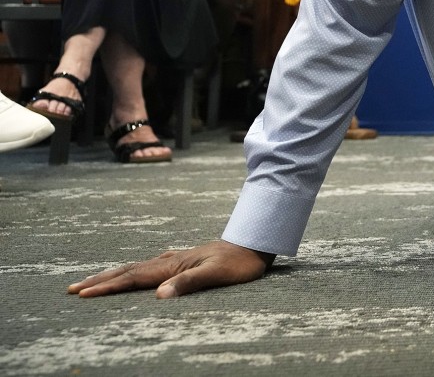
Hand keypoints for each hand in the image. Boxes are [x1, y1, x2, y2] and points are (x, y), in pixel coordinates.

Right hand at [68, 240, 273, 298]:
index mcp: (173, 265)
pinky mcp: (185, 260)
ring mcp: (177, 259)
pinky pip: (151, 267)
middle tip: (72, 289)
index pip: (133, 278)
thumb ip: (189, 284)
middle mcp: (171, 260)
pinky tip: (140, 272)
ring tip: (94, 281)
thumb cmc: (239, 262)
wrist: (255, 242)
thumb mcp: (217, 274)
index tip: (82, 293)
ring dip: (114, 275)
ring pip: (137, 267)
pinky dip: (135, 272)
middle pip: (128, 270)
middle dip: (100, 280)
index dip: (108, 286)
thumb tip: (160, 296)